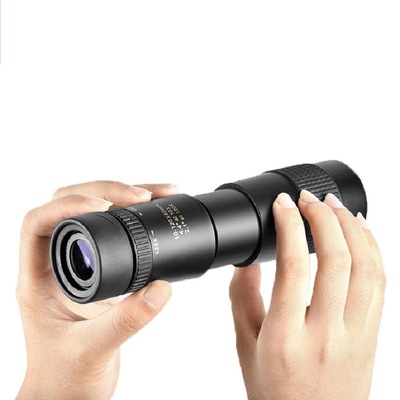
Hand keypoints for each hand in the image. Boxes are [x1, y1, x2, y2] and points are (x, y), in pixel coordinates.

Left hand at [16, 181, 177, 399]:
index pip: (39, 223)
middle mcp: (56, 265)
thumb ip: (128, 320)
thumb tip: (162, 288)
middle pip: (69, 205)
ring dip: (124, 198)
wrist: (72, 393)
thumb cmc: (66, 377)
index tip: (105, 205)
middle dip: (105, 191)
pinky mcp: (101, 269)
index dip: (68, 204)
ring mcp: (79, 264)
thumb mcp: (93, 349)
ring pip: (95, 214)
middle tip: (142, 194)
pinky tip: (156, 212)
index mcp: (38, 279)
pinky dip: (136, 217)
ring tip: (159, 193)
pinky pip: (115, 231)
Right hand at [230, 190, 384, 399]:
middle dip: (323, 217)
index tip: (283, 205)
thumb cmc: (276, 392)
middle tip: (308, 199)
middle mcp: (325, 333)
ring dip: (352, 228)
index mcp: (286, 336)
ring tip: (335, 205)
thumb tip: (247, 260)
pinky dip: (373, 250)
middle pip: (336, 260)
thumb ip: (242, 298)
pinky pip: (381, 284)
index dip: (290, 226)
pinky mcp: (373, 335)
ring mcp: (356, 335)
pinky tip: (360, 233)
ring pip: (366, 268)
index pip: (294, 267)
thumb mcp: (246, 345)